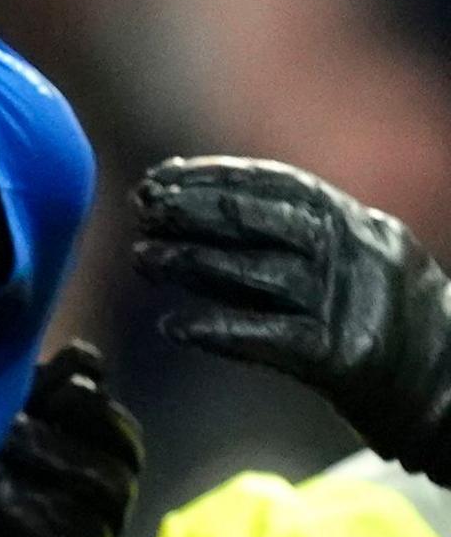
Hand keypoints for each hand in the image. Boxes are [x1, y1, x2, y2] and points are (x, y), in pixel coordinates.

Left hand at [135, 157, 450, 479]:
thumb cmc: (392, 326)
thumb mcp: (364, 263)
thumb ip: (303, 239)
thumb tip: (205, 211)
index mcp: (364, 226)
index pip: (283, 187)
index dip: (218, 177)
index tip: (162, 177)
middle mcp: (359, 258)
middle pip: (266, 222)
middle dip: (198, 211)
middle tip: (143, 209)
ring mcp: (350, 306)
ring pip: (259, 274)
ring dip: (193, 263)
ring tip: (144, 258)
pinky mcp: (340, 358)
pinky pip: (266, 338)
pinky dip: (217, 330)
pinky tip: (174, 325)